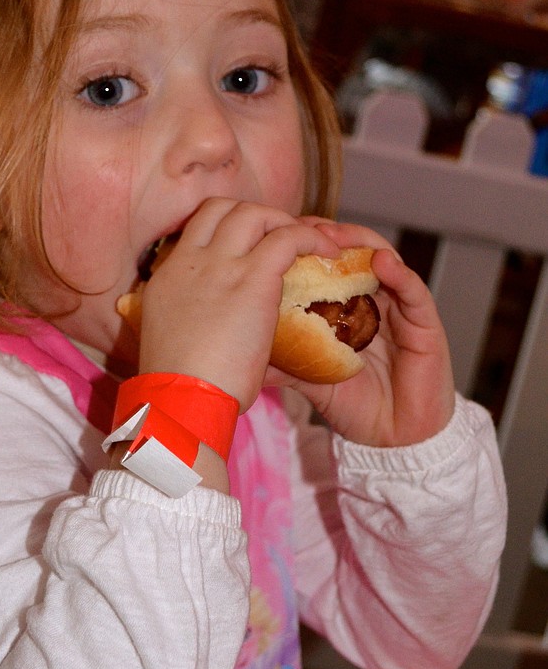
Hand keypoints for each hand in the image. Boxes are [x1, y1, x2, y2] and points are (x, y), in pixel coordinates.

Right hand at [137, 200, 342, 412]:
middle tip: (278, 239)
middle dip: (254, 216)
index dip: (224, 229)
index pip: (195, 229)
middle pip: (221, 209)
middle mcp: (190, 261)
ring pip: (254, 213)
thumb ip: (192, 322)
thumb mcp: (175, 343)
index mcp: (168, 277)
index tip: (246, 246)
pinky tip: (328, 252)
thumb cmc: (178, 389)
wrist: (180, 400)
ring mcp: (220, 265)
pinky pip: (288, 237)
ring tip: (305, 244)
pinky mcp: (253, 278)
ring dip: (282, 222)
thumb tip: (214, 332)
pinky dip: (311, 238)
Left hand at [270, 220, 455, 446]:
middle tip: (304, 227)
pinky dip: (399, 273)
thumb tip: (241, 355)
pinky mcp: (426, 323)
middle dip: (328, 236)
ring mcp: (400, 308)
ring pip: (384, 261)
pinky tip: (381, 262)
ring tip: (337, 236)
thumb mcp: (311, 378)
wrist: (393, 441)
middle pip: (351, 254)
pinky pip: (414, 291)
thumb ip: (283, 362)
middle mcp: (373, 301)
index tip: (278, 234)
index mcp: (345, 308)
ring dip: (361, 244)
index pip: (324, 265)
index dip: (304, 245)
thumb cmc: (354, 405)